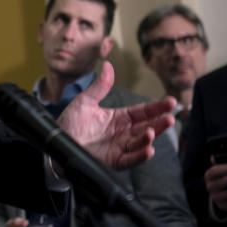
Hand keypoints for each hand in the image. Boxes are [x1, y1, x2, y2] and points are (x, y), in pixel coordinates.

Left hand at [57, 62, 174, 169]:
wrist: (57, 143)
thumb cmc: (70, 123)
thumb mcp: (85, 101)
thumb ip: (100, 86)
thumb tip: (108, 65)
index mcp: (119, 118)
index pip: (142, 112)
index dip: (156, 107)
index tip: (170, 102)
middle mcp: (122, 133)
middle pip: (146, 127)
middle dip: (159, 123)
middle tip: (170, 117)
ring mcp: (119, 147)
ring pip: (140, 143)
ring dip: (149, 138)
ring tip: (152, 131)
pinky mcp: (114, 161)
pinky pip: (130, 159)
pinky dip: (140, 156)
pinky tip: (148, 149)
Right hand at [205, 161, 226, 212]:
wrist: (218, 193)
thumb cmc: (222, 177)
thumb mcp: (220, 169)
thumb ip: (222, 162)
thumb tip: (220, 156)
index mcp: (209, 175)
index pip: (216, 171)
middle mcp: (210, 186)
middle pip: (225, 181)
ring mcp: (215, 197)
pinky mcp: (222, 206)